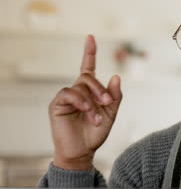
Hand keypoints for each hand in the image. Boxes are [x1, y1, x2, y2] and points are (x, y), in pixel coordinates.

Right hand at [49, 35, 122, 169]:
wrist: (83, 151)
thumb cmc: (95, 133)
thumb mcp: (111, 114)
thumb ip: (115, 96)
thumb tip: (116, 76)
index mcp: (90, 92)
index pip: (88, 68)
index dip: (89, 53)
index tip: (90, 37)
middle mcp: (77, 91)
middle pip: (87, 77)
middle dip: (100, 89)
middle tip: (107, 103)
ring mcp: (67, 97)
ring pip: (80, 87)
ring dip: (92, 102)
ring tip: (97, 118)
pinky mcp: (57, 105)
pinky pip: (68, 94)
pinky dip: (80, 101)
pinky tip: (86, 110)